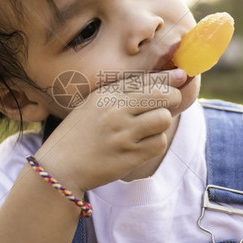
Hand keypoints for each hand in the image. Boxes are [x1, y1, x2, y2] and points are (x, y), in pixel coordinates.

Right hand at [35, 69, 186, 192]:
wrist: (60, 165)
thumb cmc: (81, 132)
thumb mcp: (95, 103)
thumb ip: (127, 90)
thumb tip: (173, 78)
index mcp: (107, 94)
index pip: (148, 79)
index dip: (170, 78)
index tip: (182, 77)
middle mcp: (115, 110)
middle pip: (164, 96)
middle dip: (172, 99)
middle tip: (163, 106)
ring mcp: (123, 134)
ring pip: (164, 119)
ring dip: (160, 124)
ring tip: (147, 128)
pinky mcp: (129, 156)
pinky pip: (158, 143)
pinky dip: (154, 143)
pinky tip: (141, 144)